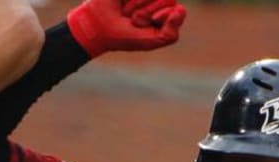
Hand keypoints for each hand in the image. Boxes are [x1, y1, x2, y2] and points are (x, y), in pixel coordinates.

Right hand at [68, 0, 186, 57]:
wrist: (97, 27)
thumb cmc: (124, 36)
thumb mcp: (151, 41)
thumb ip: (170, 33)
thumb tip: (181, 9)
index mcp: (164, 14)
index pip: (176, 9)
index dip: (162, 16)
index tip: (145, 25)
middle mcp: (157, 0)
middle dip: (148, 11)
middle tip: (133, 19)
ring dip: (138, 3)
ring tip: (126, 11)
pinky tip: (123, 2)